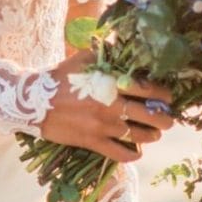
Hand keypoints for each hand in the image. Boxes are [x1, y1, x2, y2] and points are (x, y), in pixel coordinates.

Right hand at [39, 51, 174, 161]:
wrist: (34, 101)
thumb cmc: (61, 77)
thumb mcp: (85, 59)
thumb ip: (108, 54)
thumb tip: (128, 46)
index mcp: (111, 83)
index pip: (149, 90)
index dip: (164, 94)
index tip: (168, 97)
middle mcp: (111, 106)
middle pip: (151, 115)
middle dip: (165, 119)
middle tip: (168, 119)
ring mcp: (102, 126)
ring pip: (139, 136)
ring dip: (152, 136)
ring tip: (155, 133)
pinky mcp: (92, 142)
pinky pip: (120, 154)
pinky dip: (132, 154)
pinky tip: (136, 151)